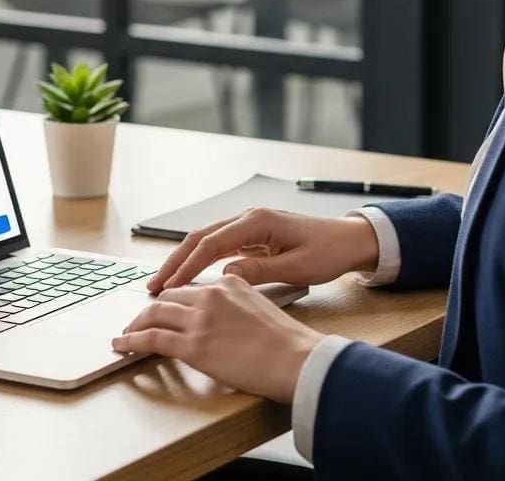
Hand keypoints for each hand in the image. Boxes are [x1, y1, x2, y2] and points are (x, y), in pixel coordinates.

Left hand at [111, 273, 323, 402]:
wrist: (295, 359)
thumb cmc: (286, 342)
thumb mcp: (262, 306)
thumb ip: (239, 303)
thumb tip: (227, 316)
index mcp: (230, 283)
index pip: (191, 287)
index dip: (173, 298)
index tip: (164, 305)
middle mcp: (211, 294)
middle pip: (168, 297)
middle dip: (150, 308)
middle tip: (139, 319)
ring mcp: (200, 319)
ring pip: (154, 313)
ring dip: (135, 323)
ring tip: (126, 333)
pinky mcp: (192, 345)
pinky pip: (151, 338)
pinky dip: (131, 340)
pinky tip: (122, 345)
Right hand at [146, 206, 379, 293]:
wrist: (350, 240)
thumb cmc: (328, 252)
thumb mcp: (296, 268)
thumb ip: (259, 271)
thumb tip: (224, 276)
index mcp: (257, 221)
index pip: (211, 244)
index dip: (187, 266)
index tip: (169, 287)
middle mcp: (249, 218)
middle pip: (201, 237)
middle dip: (175, 260)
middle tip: (154, 286)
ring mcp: (250, 225)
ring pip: (207, 240)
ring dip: (185, 260)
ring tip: (165, 284)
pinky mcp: (254, 236)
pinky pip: (220, 246)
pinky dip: (201, 260)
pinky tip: (190, 278)